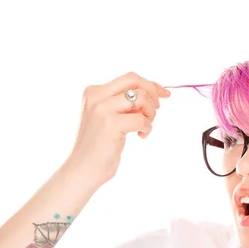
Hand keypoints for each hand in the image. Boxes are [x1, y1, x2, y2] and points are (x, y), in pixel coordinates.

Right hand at [64, 72, 170, 187]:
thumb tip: (152, 92)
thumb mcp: (109, 117)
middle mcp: (96, 96)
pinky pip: (141, 119)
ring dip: (150, 113)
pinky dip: (147, 128)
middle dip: (152, 93)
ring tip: (145, 127)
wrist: (84, 168)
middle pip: (134, 80)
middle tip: (156, 109)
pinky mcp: (110, 124)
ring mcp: (102, 109)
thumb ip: (124, 104)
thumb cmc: (100, 146)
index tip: (164, 94)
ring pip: (140, 98)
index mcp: (94, 92)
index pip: (129, 79)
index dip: (150, 84)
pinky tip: (141, 136)